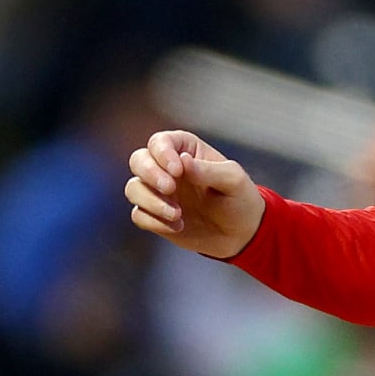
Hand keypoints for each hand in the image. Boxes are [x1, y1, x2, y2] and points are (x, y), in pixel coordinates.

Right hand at [126, 130, 265, 259]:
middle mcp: (167, 168)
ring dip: (151, 201)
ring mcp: (159, 192)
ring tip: (178, 214)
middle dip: (149, 174)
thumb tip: (182, 160)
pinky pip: (139, 215)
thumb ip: (208, 170)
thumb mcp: (233, 181)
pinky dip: (154, 221)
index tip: (177, 171)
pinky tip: (178, 226)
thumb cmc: (240, 198)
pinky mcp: (155, 215)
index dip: (162, 153)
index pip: (160, 142)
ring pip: (133, 188)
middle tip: (170, 189)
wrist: (241, 234)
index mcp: (186, 150)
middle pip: (138, 160)